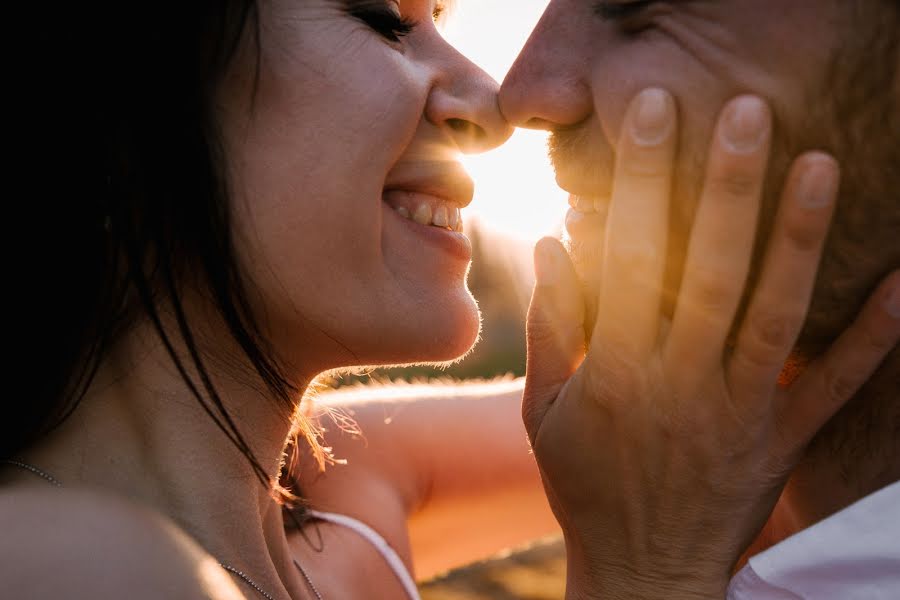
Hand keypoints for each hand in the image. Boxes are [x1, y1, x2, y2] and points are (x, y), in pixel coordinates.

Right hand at [523, 89, 899, 598]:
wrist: (644, 572)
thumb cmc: (585, 486)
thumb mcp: (543, 410)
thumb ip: (550, 324)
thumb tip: (552, 242)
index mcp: (614, 370)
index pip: (629, 258)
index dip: (642, 182)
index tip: (656, 114)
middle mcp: (679, 382)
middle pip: (709, 272)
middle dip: (725, 187)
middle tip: (744, 112)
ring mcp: (737, 411)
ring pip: (774, 315)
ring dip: (798, 239)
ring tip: (820, 163)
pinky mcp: (781, 439)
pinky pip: (834, 386)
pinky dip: (873, 336)